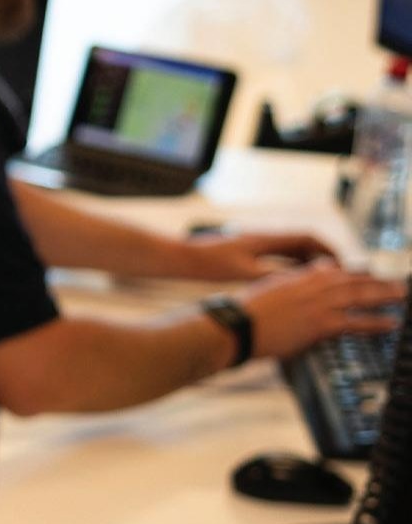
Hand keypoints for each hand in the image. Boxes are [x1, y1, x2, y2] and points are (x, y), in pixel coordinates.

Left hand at [177, 230, 335, 281]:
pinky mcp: (246, 253)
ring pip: (290, 251)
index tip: (342, 265)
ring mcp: (254, 244)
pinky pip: (277, 257)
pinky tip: (294, 285)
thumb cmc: (209, 264)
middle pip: (302, 243)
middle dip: (321, 258)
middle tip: (338, 276)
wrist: (182, 258)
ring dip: (307, 263)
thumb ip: (274, 276)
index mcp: (265, 239)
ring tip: (322, 282)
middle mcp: (262, 238)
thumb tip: (302, 281)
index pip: (307, 238)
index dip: (327, 250)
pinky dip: (290, 267)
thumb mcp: (245, 273)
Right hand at [239, 261, 405, 359]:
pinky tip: (390, 324)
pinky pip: (355, 321)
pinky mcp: (320, 322)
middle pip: (351, 280)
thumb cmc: (245, 313)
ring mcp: (317, 303)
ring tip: (401, 297)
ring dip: (383, 295)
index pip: (334, 271)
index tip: (369, 275)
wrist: (236, 325)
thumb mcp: (266, 290)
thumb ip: (288, 285)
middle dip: (376, 281)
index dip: (354, 274)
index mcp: (297, 277)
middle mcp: (310, 285)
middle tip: (397, 284)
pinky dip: (375, 322)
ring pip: (358, 296)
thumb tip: (299, 286)